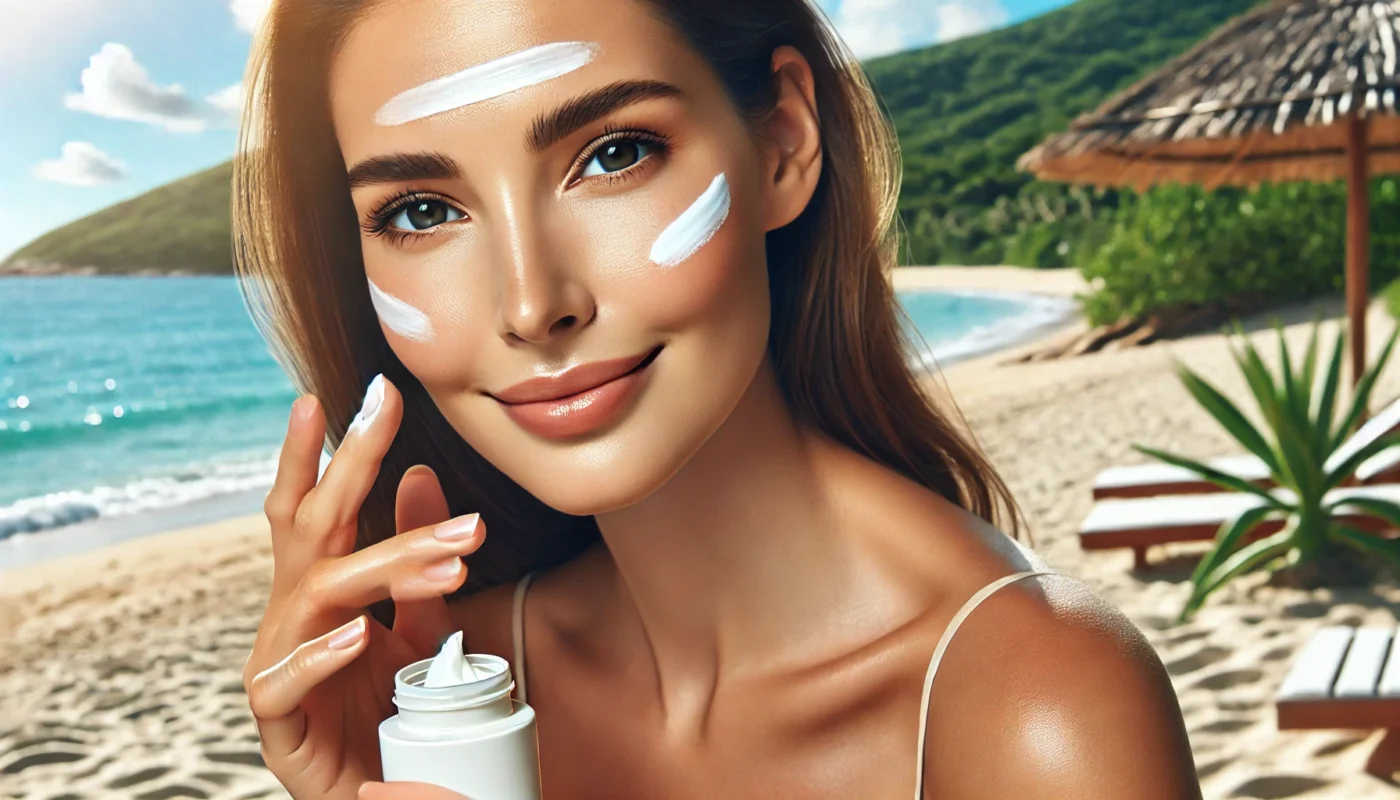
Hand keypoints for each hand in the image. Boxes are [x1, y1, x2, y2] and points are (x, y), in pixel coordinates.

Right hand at [243, 376, 485, 798]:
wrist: (382, 795)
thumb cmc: (390, 710)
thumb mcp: (418, 629)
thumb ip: (418, 563)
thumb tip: (422, 475)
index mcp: (321, 592)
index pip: (313, 510)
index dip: (320, 453)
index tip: (343, 394)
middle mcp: (294, 619)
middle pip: (312, 530)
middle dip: (346, 465)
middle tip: (381, 409)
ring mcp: (281, 670)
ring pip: (319, 595)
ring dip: (387, 565)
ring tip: (451, 552)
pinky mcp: (281, 728)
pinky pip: (285, 684)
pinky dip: (322, 655)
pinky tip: (360, 634)